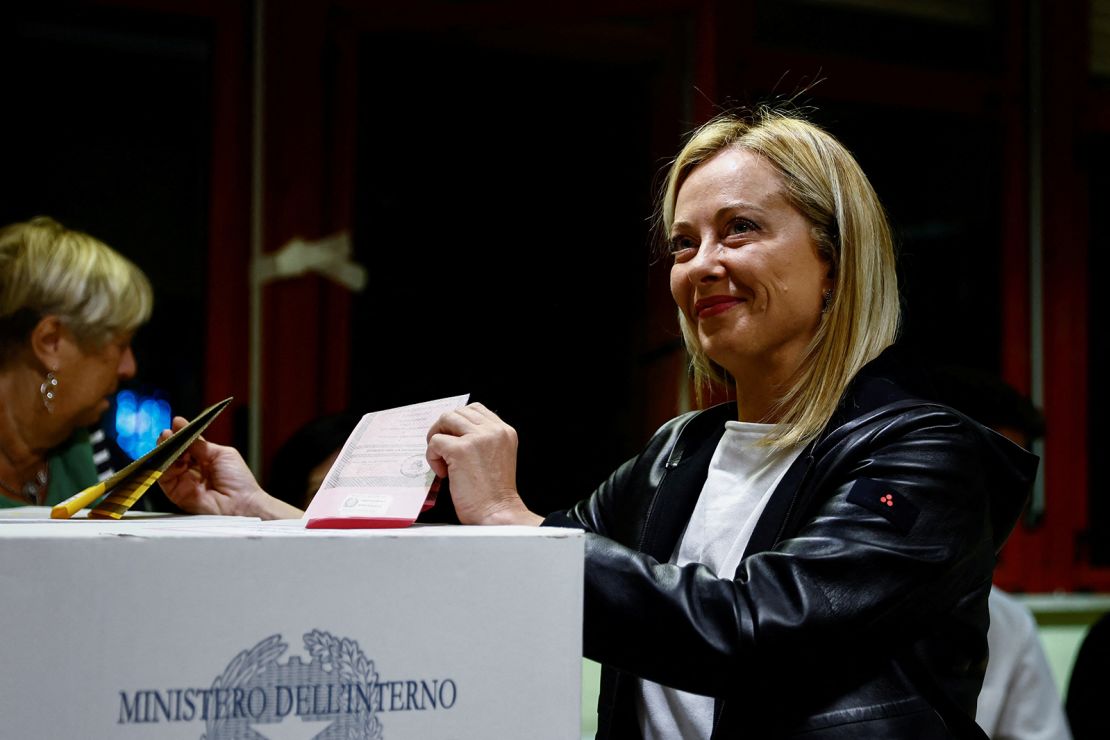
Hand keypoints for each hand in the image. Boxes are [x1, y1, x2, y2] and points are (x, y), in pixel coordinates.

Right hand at [157, 416, 301, 519]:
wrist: (241, 504)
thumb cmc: (238, 480)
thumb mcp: (220, 454)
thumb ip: (199, 444)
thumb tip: (183, 427)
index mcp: (204, 460)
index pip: (187, 445)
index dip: (181, 434)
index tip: (176, 423)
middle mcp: (192, 471)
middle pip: (174, 453)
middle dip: (169, 441)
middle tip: (167, 432)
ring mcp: (183, 482)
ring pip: (166, 464)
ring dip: (164, 450)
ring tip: (166, 438)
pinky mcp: (176, 494)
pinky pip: (164, 478)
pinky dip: (163, 465)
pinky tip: (168, 454)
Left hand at [426, 403, 540, 525]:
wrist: (497, 513)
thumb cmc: (494, 493)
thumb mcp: (498, 456)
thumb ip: (484, 440)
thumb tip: (455, 431)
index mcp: (504, 431)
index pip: (476, 409)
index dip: (459, 422)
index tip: (453, 437)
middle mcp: (493, 431)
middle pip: (458, 412)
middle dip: (445, 429)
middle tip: (443, 449)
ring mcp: (476, 439)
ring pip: (445, 420)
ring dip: (437, 438)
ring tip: (442, 459)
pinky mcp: (460, 450)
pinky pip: (435, 442)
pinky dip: (433, 457)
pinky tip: (444, 473)